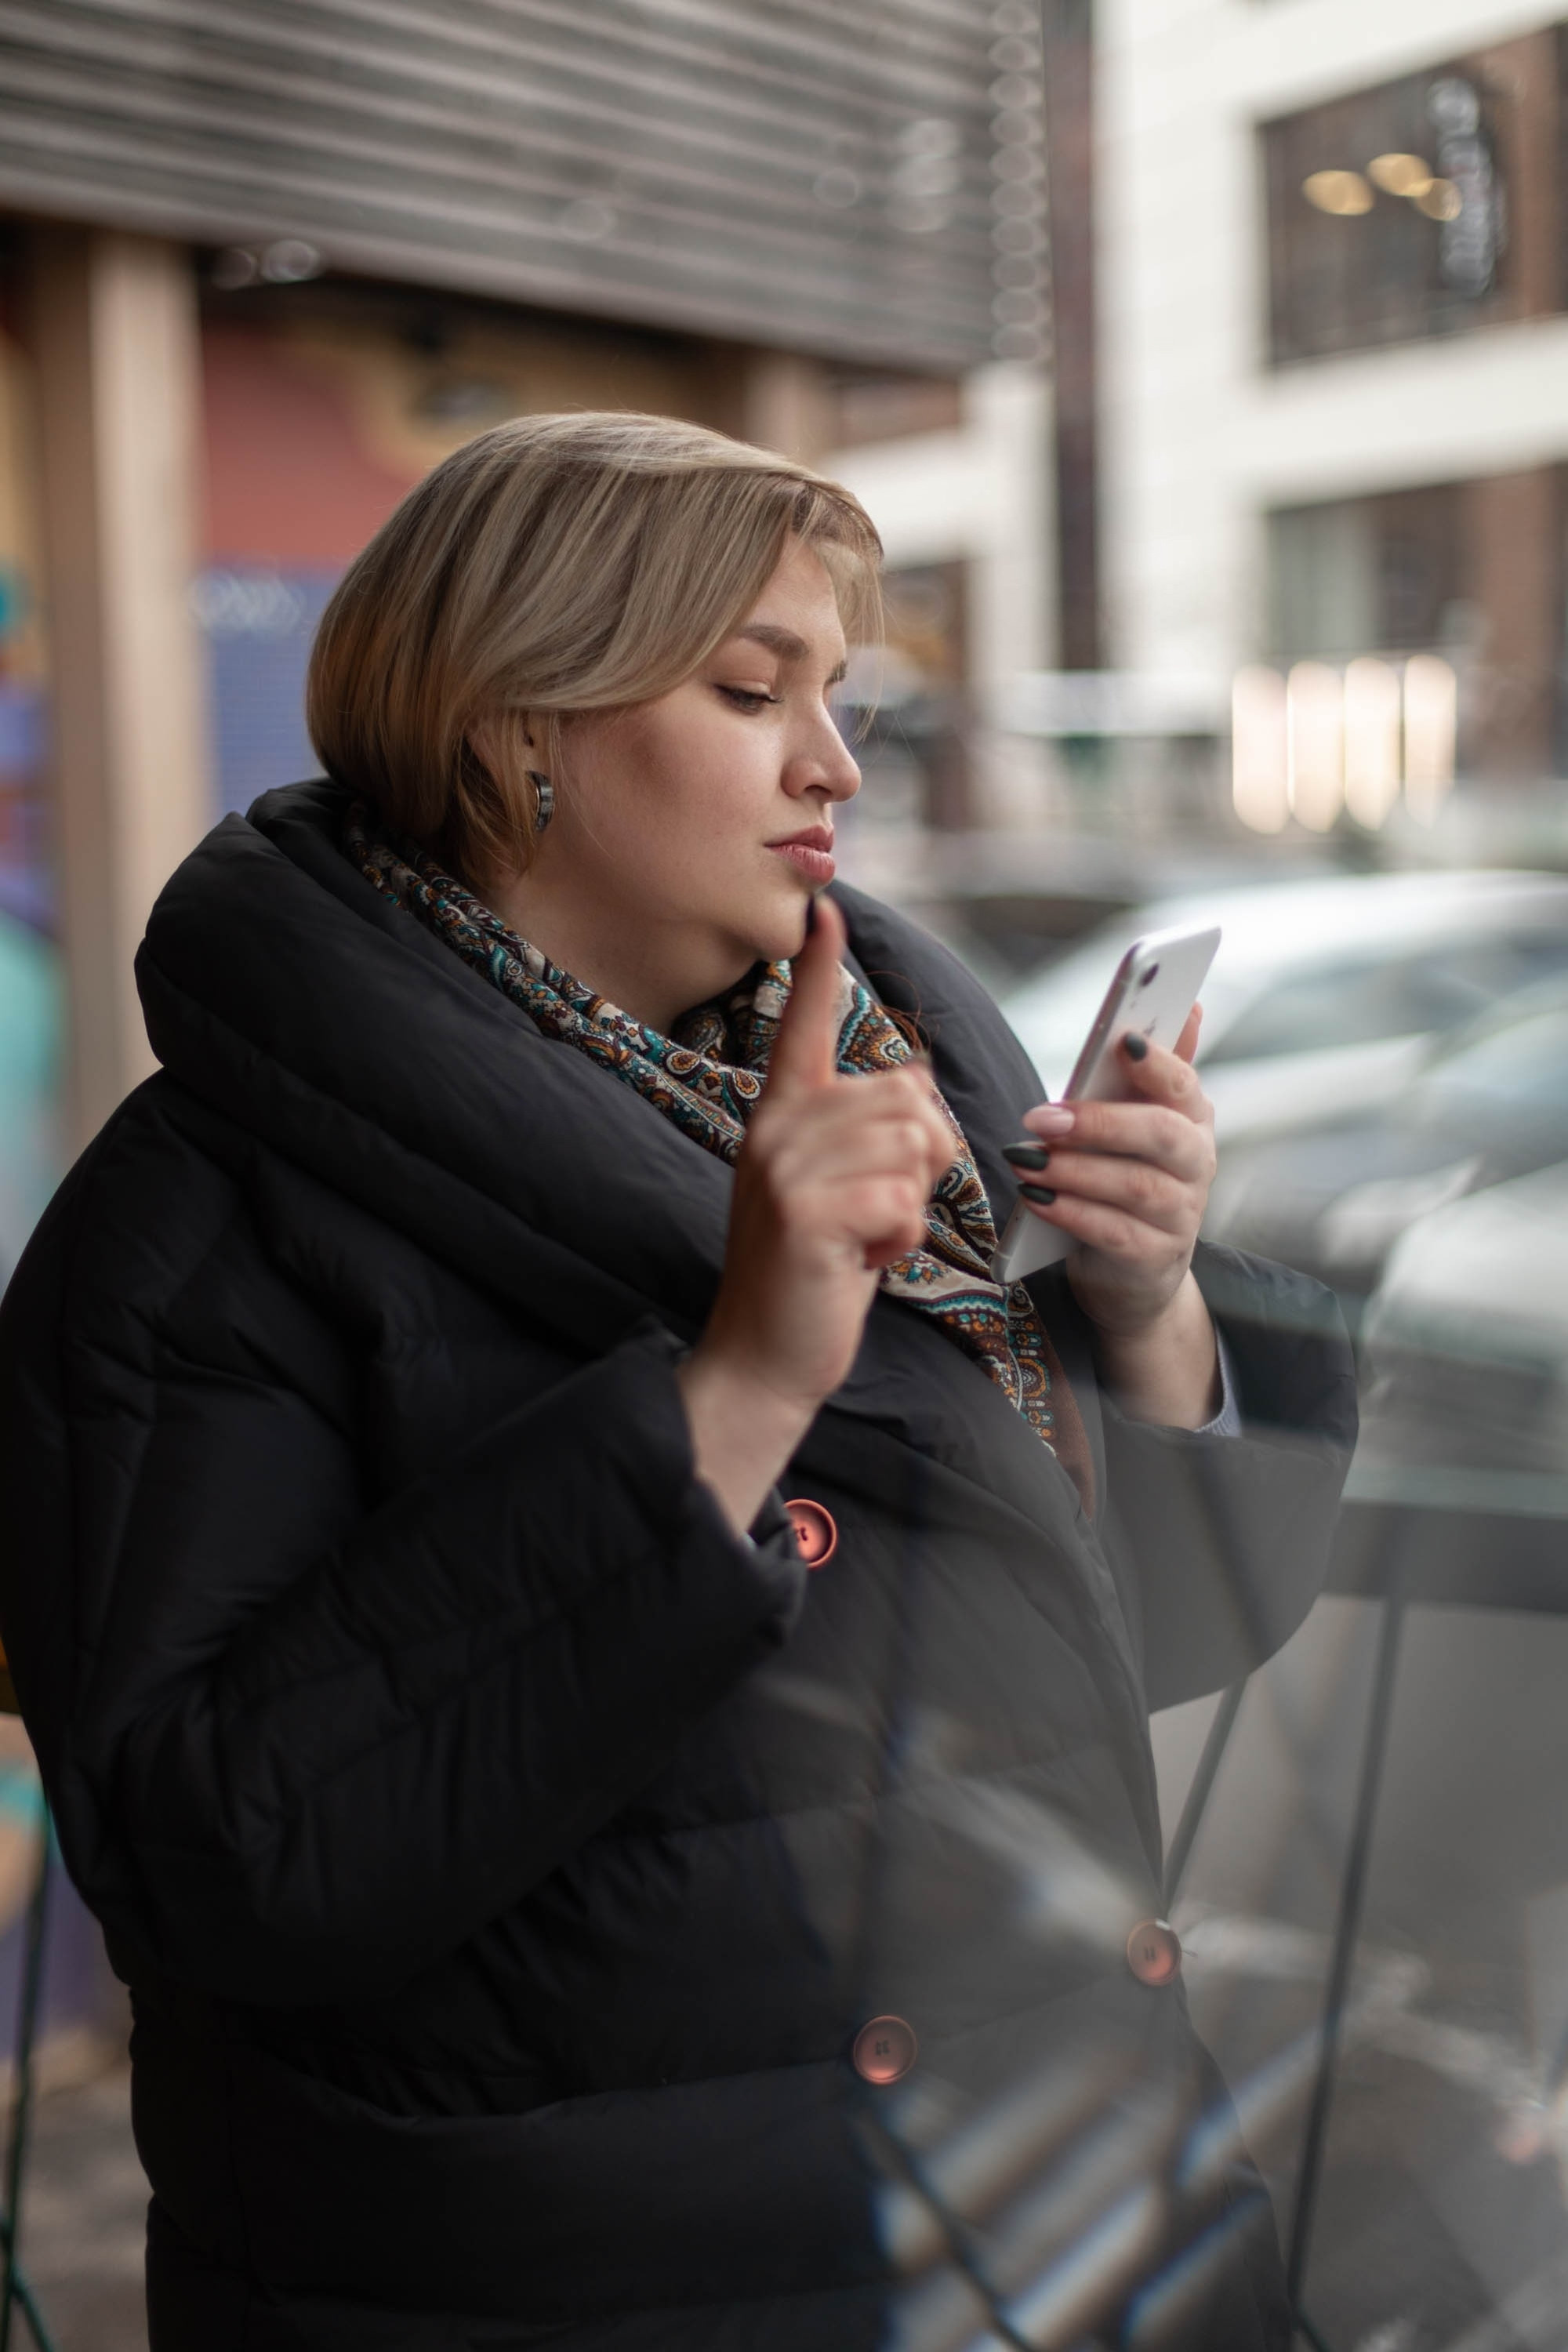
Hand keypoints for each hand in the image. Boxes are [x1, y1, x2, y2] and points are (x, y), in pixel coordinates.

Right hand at [678, 895, 953, 1531]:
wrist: (767, 1353)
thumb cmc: (816, 1269)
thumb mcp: (839, 1185)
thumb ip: (868, 1131)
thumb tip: (915, 1081)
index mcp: (782, 1112)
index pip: (805, 1024)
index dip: (819, 968)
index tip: (824, 909)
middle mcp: (777, 1126)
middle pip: (909, 1098)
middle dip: (922, 1162)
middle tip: (874, 1212)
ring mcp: (784, 1167)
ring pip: (913, 1146)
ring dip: (912, 1204)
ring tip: (864, 1235)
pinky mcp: (804, 1211)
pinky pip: (901, 1198)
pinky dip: (899, 1238)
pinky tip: (860, 1259)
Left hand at [1017, 1009, 1220, 1424]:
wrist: (1132, 1271)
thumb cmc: (1124, 1177)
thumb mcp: (1134, 1122)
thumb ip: (1151, 1070)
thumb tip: (1192, 1006)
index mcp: (1192, 1119)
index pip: (1184, 1084)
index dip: (1157, 1062)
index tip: (1122, 1040)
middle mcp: (1197, 1164)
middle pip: (1162, 1134)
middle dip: (1099, 1122)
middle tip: (1041, 1118)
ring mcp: (1182, 1215)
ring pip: (1136, 1186)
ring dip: (1075, 1171)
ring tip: (1025, 1160)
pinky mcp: (1155, 1257)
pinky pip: (1116, 1233)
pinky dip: (1073, 1214)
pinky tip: (1038, 1201)